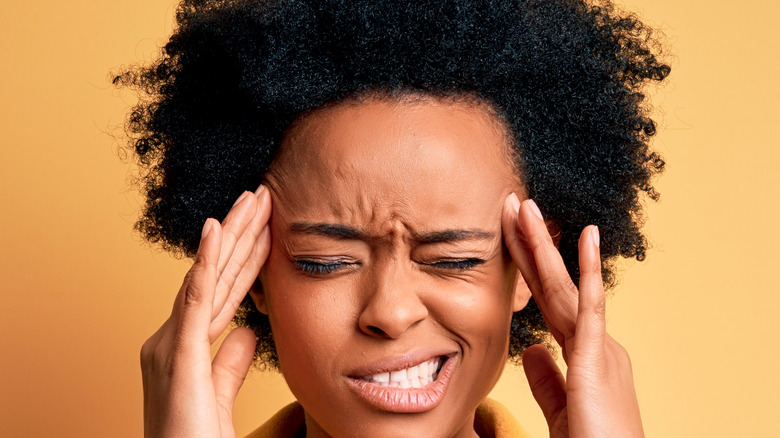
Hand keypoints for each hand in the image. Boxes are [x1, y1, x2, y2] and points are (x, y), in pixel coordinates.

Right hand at [140, 186, 271, 437]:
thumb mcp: (219, 396)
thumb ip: (230, 363)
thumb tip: (250, 331)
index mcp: (183, 346)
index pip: (222, 291)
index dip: (244, 257)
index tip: (267, 226)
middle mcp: (172, 338)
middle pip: (214, 276)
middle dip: (240, 234)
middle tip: (262, 195)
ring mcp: (170, 344)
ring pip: (208, 278)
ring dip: (232, 235)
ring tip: (252, 199)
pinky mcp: (177, 355)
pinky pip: (196, 301)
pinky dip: (206, 263)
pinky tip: (216, 229)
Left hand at [502, 193, 643, 437]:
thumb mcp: (562, 407)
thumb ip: (546, 378)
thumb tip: (530, 349)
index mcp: (583, 353)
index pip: (547, 300)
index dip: (528, 267)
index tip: (510, 235)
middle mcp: (595, 343)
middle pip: (553, 285)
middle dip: (531, 244)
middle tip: (513, 205)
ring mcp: (601, 348)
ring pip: (566, 287)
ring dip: (545, 246)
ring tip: (529, 207)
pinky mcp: (600, 361)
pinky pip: (593, 310)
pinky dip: (589, 273)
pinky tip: (586, 239)